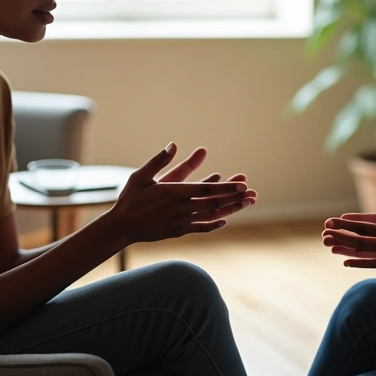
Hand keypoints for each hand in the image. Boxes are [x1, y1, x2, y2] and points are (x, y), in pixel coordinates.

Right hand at [104, 143, 256, 244]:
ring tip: (248, 204)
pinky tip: (225, 220)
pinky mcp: (179, 231)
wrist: (121, 227)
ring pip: (211, 216)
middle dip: (235, 198)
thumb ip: (159, 160)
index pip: (206, 190)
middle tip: (253, 194)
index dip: (226, 188)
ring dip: (231, 209)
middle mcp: (181, 208)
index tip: (243, 184)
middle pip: (214, 203)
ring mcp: (181, 222)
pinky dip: (214, 224)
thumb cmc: (130, 198)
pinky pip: (201, 228)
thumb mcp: (141, 176)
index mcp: (174, 192)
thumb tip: (174, 144)